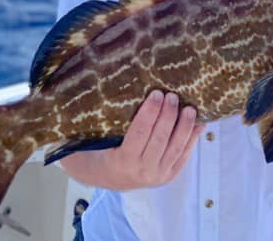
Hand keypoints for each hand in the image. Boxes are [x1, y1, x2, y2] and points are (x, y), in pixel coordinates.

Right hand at [60, 90, 204, 189]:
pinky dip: (192, 139)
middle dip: (168, 116)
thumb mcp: (92, 139)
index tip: (156, 94)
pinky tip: (199, 123)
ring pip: (175, 148)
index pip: (139, 134)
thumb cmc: (99, 150)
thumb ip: (93, 121)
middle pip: (160, 139)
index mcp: (122, 161)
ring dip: (184, 126)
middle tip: (172, 95)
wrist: (109, 178)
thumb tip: (73, 94)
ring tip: (189, 108)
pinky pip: (184, 156)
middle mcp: (142, 171)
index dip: (149, 113)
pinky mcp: (170, 175)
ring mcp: (159, 175)